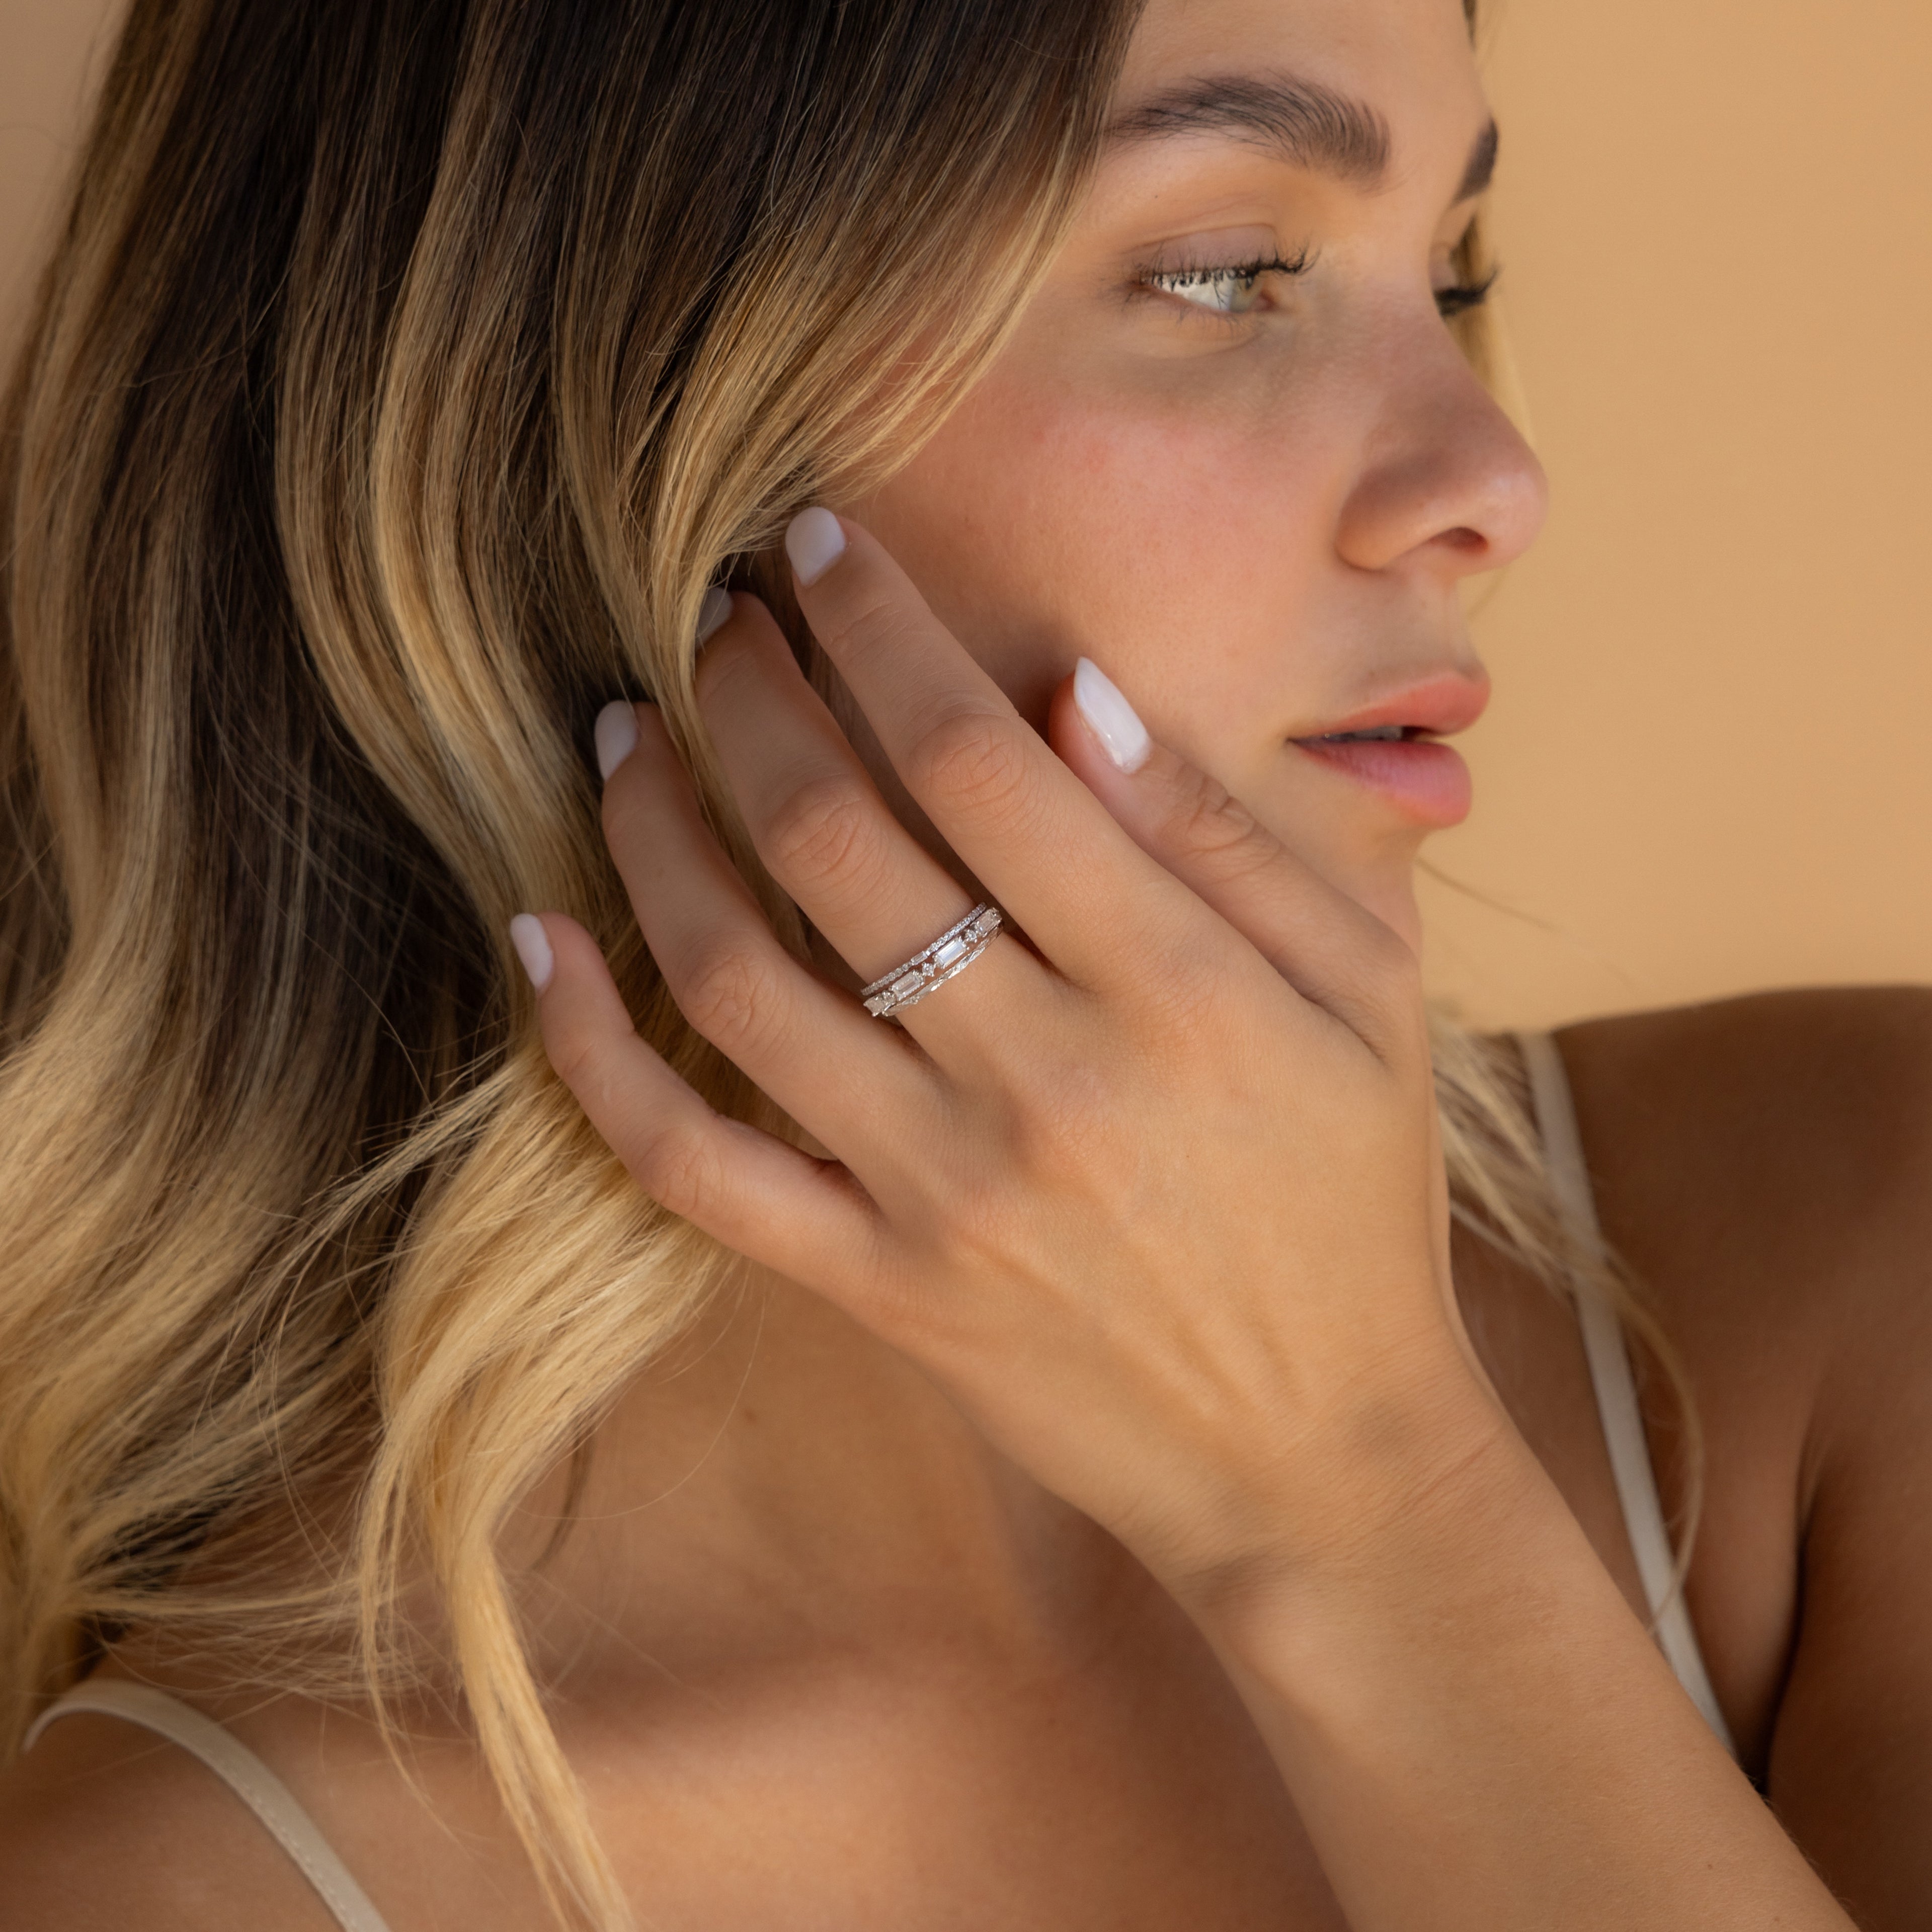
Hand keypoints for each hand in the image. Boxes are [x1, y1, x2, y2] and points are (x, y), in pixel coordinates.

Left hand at [515, 512, 1487, 1604]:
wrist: (1315, 1453)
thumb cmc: (1355, 1205)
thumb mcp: (1367, 1003)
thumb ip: (1232, 841)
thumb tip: (1078, 693)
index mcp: (1177, 990)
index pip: (982, 760)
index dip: (881, 630)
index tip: (822, 547)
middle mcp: (1043, 1080)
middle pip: (838, 839)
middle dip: (752, 692)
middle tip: (715, 613)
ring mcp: (940, 1192)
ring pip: (737, 976)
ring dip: (654, 831)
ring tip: (622, 735)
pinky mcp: (872, 1283)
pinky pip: (690, 1161)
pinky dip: (589, 1052)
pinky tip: (535, 937)